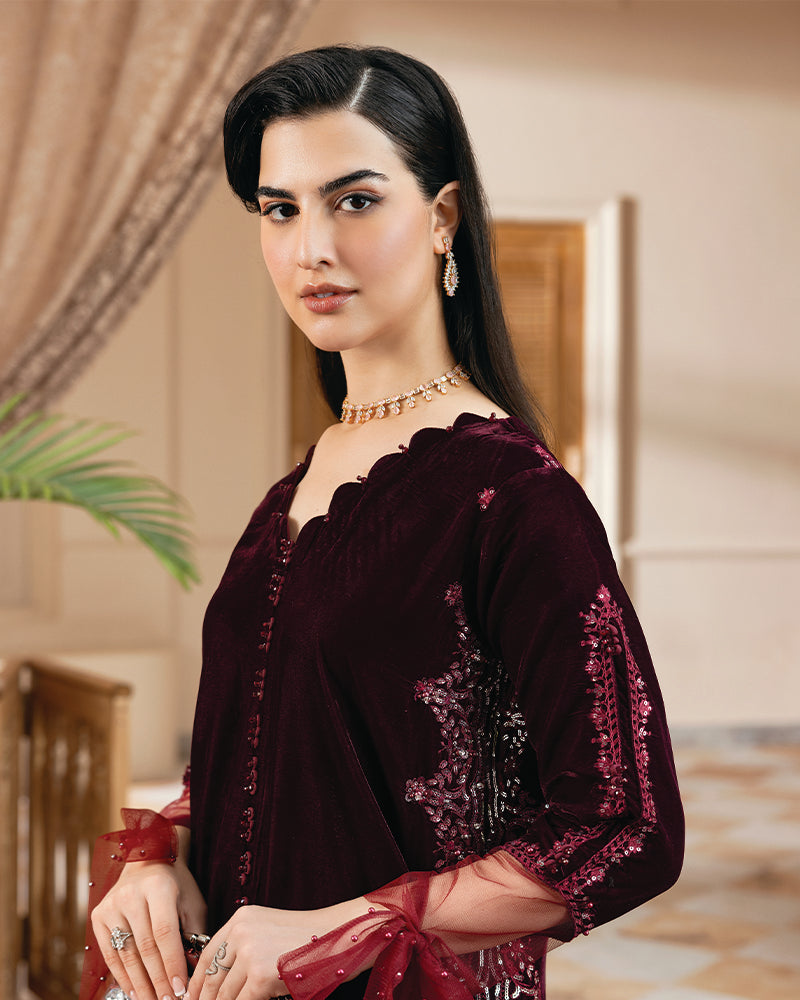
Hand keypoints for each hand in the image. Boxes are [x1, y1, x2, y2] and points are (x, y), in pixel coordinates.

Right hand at [91, 855, 206, 999]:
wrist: (147, 861)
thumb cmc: (176, 885)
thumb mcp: (192, 902)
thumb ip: (194, 934)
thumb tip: (192, 972)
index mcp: (158, 887)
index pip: (165, 933)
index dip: (172, 963)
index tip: (180, 989)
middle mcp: (131, 895)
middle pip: (145, 947)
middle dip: (158, 980)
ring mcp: (111, 906)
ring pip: (127, 954)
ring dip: (141, 984)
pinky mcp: (98, 916)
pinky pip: (111, 954)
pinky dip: (123, 976)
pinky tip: (134, 992)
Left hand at [187, 898, 368, 999]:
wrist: (341, 936)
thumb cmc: (310, 938)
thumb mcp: (269, 932)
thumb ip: (244, 948)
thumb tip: (218, 982)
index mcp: (241, 918)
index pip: (207, 956)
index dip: (196, 983)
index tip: (191, 999)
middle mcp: (241, 932)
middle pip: (211, 978)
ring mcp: (250, 953)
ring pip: (223, 995)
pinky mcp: (261, 976)